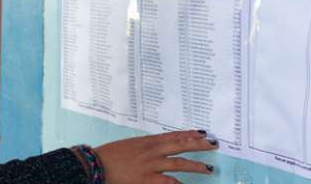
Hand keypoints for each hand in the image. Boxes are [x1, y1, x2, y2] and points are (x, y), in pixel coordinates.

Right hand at [95, 130, 217, 183]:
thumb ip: (145, 146)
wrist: (97, 164)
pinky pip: (168, 182)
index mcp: (148, 141)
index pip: (174, 135)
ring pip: (179, 164)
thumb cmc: (111, 155)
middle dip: (198, 144)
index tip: (201, 133)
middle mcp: (152, 150)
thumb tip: (158, 147)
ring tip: (208, 169)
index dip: (189, 134)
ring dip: (195, 166)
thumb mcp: (130, 145)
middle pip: (181, 145)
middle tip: (213, 144)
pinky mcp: (147, 179)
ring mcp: (151, 165)